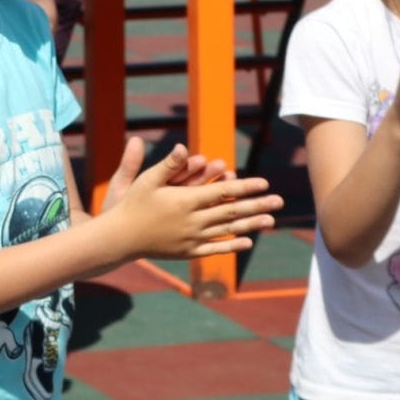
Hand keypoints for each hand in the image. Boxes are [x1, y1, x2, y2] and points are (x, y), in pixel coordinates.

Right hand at [107, 144, 282, 260]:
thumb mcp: (146, 180)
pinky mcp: (188, 252)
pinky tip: (247, 242)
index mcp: (185, 201)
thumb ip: (168, 165)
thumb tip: (183, 147)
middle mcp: (193, 221)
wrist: (120, 238)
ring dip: (251, 225)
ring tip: (272, 220)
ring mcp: (192, 239)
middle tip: (279, 200)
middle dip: (257, 205)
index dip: (244, 187)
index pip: (222, 192)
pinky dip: (232, 245)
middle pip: (231, 211)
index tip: (263, 182)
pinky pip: (215, 249)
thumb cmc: (132, 205)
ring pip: (228, 230)